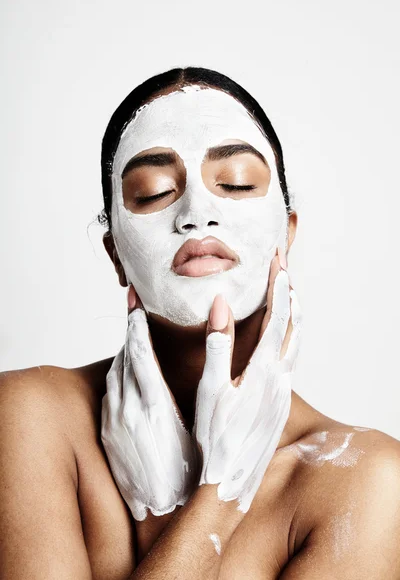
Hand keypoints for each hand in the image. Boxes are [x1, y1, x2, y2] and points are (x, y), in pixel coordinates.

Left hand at [101, 288, 198, 520]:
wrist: (161, 508)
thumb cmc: (190, 470)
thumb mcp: (199, 428)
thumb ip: (199, 392)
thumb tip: (212, 363)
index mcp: (154, 405)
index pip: (138, 353)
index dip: (136, 325)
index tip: (136, 303)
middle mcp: (128, 410)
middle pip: (123, 358)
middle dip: (129, 330)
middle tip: (133, 305)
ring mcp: (114, 421)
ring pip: (115, 374)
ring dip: (125, 352)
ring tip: (135, 336)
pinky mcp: (108, 432)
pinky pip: (110, 393)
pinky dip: (119, 375)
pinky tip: (129, 372)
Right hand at [193, 255, 301, 513]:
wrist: (232, 478)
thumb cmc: (215, 436)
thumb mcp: (211, 388)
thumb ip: (218, 343)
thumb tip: (222, 303)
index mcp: (263, 368)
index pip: (276, 315)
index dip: (277, 285)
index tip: (276, 259)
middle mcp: (281, 376)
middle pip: (294, 323)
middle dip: (289, 290)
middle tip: (284, 265)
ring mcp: (284, 389)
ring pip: (297, 340)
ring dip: (294, 312)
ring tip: (288, 293)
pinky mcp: (281, 400)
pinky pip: (293, 357)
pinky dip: (291, 334)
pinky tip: (282, 336)